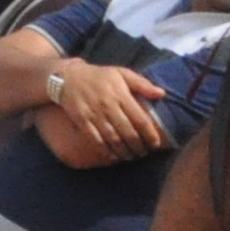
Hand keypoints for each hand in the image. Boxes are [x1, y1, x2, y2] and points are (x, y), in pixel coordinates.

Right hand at [46, 60, 172, 163]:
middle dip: (138, 147)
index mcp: (120, 94)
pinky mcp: (82, 120)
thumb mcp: (121, 73)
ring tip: (130, 157)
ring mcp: (94, 114)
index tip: (156, 144)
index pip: (140, 119)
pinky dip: (105, 151)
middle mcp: (108, 105)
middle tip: (143, 154)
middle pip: (128, 132)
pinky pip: (95, 140)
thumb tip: (162, 93)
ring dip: (124, 151)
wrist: (67, 76)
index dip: (150, 135)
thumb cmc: (99, 76)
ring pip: (113, 139)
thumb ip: (142, 83)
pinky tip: (112, 156)